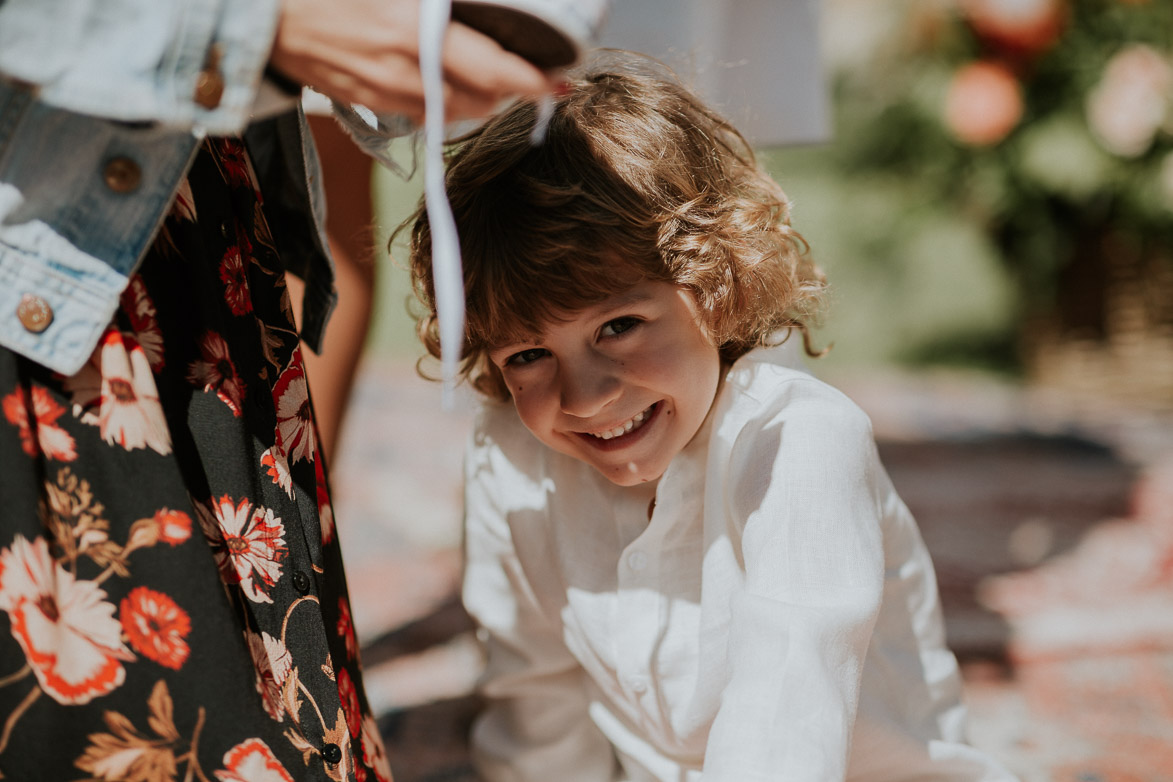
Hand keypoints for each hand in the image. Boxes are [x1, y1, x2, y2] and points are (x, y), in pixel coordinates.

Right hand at [269, 0, 557, 123]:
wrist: (264, 16)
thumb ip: (439, 3)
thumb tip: (466, 7)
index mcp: (413, 32)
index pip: (491, 68)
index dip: (531, 80)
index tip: (561, 81)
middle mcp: (406, 71)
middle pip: (481, 100)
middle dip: (510, 90)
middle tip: (531, 72)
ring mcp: (388, 93)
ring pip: (456, 112)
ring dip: (482, 99)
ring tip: (492, 75)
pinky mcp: (372, 103)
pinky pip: (426, 112)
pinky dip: (448, 101)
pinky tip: (448, 80)